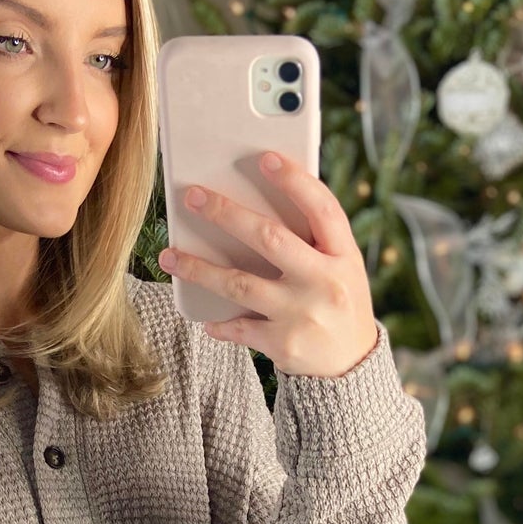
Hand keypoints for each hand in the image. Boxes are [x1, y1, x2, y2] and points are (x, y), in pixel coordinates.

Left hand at [158, 149, 379, 377]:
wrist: (353, 364)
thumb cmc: (338, 301)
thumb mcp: (342, 266)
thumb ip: (313, 239)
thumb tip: (260, 200)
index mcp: (343, 255)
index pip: (321, 209)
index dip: (294, 181)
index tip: (264, 158)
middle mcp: (324, 282)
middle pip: (269, 238)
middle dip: (226, 214)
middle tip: (192, 196)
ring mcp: (302, 314)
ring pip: (240, 284)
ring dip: (200, 269)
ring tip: (169, 256)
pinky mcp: (283, 343)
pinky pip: (239, 328)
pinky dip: (219, 324)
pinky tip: (205, 319)